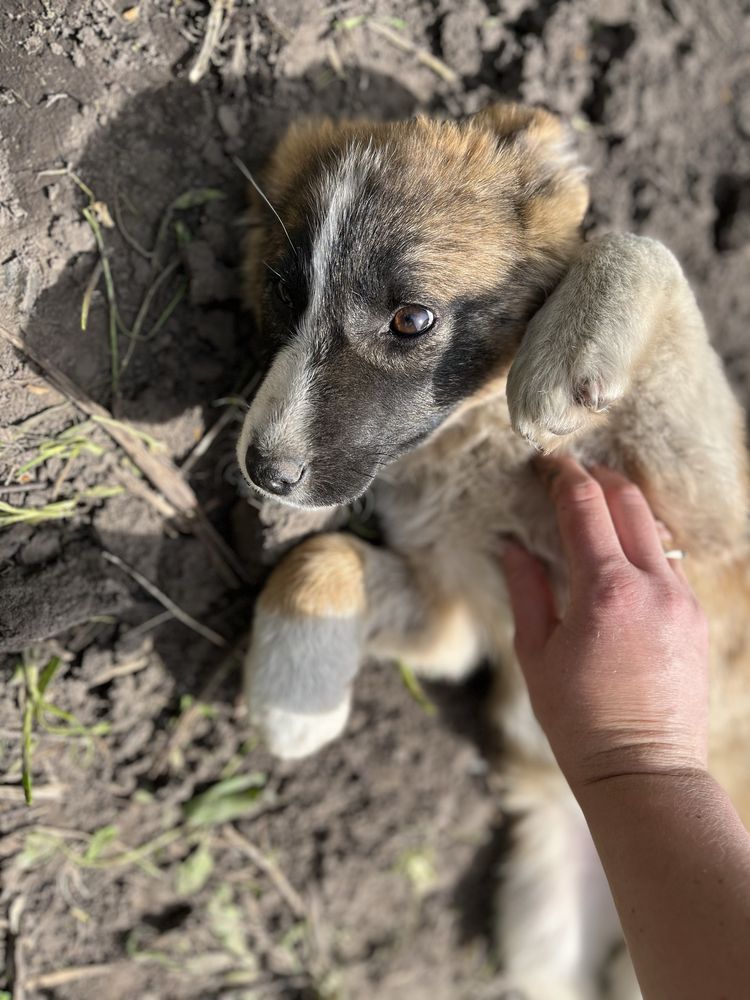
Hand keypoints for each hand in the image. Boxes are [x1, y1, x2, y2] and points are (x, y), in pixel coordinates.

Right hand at [502, 456, 709, 791]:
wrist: (645, 772)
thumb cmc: (580, 720)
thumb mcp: (537, 654)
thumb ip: (527, 589)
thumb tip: (513, 546)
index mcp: (605, 590)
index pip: (585, 506)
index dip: (563, 476)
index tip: (547, 463)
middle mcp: (652, 585)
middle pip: (630, 501)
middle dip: (599, 477)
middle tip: (570, 474)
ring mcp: (682, 600)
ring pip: (655, 529)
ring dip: (624, 509)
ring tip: (594, 511)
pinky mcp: (697, 618)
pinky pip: (669, 563)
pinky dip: (643, 546)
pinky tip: (620, 559)